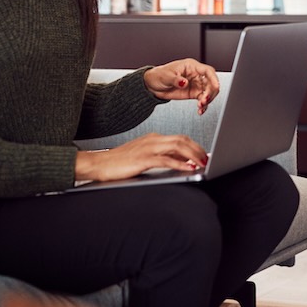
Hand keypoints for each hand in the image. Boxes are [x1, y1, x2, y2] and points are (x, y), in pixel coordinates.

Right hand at [74, 133, 207, 181]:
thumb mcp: (146, 157)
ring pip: (177, 146)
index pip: (180, 138)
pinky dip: (179, 163)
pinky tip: (188, 168)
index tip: (205, 155)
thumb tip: (185, 162)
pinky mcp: (142, 159)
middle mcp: (153, 140)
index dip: (195, 146)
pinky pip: (165, 159)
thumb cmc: (120, 163)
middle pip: (182, 140)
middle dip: (198, 149)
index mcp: (154, 138)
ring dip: (193, 155)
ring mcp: (147, 148)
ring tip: (202, 163)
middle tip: (208, 159)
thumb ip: (164, 157)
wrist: (98, 164)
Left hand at [144, 59, 219, 114]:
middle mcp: (196, 75)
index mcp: (191, 67)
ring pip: (208, 92)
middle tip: (204, 100)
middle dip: (210, 92)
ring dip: (207, 100)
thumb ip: (177, 80)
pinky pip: (202, 99)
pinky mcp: (193, 93)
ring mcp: (195, 85)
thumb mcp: (166, 76)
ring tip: (201, 106)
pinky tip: (200, 110)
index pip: (207, 71)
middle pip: (211, 83)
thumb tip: (185, 83)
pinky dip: (203, 105)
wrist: (153, 85)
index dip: (213, 78)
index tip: (216, 86)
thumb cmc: (159, 75)